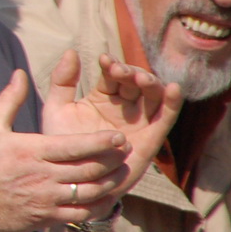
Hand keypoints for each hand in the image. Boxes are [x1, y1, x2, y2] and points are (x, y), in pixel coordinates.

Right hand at [0, 70, 129, 231]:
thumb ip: (10, 99)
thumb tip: (20, 73)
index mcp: (31, 150)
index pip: (76, 146)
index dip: (102, 142)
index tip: (118, 136)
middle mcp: (43, 175)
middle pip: (89, 168)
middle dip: (112, 159)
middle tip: (126, 150)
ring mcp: (46, 199)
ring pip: (90, 191)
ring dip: (110, 181)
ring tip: (121, 171)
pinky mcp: (47, 217)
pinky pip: (80, 213)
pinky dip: (98, 205)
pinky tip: (105, 196)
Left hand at [45, 50, 181, 207]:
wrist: (71, 181)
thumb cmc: (62, 145)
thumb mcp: (57, 110)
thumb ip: (61, 82)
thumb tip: (70, 51)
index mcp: (102, 96)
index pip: (113, 74)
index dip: (112, 65)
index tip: (104, 61)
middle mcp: (124, 107)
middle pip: (135, 82)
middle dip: (131, 72)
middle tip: (119, 71)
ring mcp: (139, 122)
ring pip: (152, 96)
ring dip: (150, 83)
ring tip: (140, 79)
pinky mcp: (151, 140)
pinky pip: (166, 118)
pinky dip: (172, 102)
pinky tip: (173, 88)